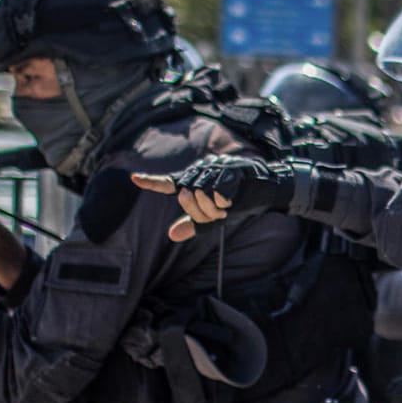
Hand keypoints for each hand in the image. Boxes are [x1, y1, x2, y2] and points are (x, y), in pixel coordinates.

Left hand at [131, 154, 295, 240]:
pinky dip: (225, 202)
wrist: (267, 190)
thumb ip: (194, 223)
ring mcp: (216, 168)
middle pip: (188, 198)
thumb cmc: (240, 202)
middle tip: (219, 211)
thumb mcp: (216, 217)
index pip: (170, 184)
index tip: (134, 179)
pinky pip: (218, 193)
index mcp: (196, 181)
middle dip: (202, 212)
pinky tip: (233, 198)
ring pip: (202, 196)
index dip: (152, 182)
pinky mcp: (230, 169)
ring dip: (216, 208)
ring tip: (229, 203)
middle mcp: (202, 171)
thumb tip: (171, 234)